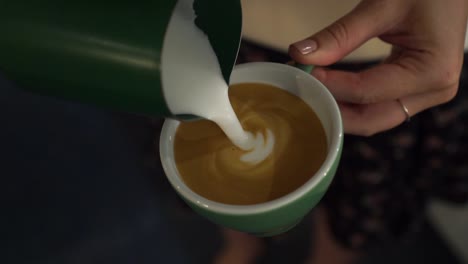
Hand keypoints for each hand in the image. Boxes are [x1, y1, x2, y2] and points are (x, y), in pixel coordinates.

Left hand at [289, 0, 467, 135]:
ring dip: (339, 107)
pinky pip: (377, 105)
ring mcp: (425, 94)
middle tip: (301, 91)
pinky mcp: (414, 89)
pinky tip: (327, 88)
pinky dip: (350, 100)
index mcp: (432, 72)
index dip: (329, 86)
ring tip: (309, 90)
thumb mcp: (382, 6)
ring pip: (371, 117)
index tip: (300, 72)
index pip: (366, 92)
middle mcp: (433, 91)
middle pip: (370, 120)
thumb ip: (340, 35)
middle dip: (332, 110)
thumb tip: (299, 54)